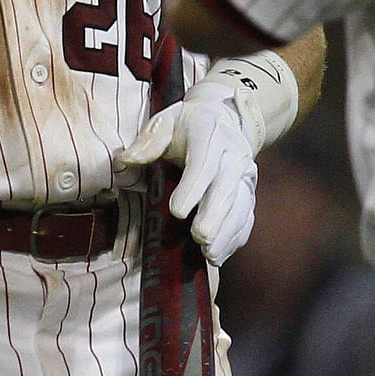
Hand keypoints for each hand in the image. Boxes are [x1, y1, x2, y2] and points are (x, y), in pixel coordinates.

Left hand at [116, 82, 256, 266]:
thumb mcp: (166, 121)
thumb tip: (126, 160)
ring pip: (240, 206)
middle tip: (199, 238)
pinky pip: (246, 217)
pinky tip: (219, 254)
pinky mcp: (248, 192)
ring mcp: (245, 176)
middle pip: (227, 188)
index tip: (177, 212)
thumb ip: (149, 139)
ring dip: (227, 233)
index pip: (204, 163)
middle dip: (214, 215)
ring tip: (210, 255)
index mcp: (210, 134)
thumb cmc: (187, 125)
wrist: (225, 120)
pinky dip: (234, 238)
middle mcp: (234, 156)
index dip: (193, 188)